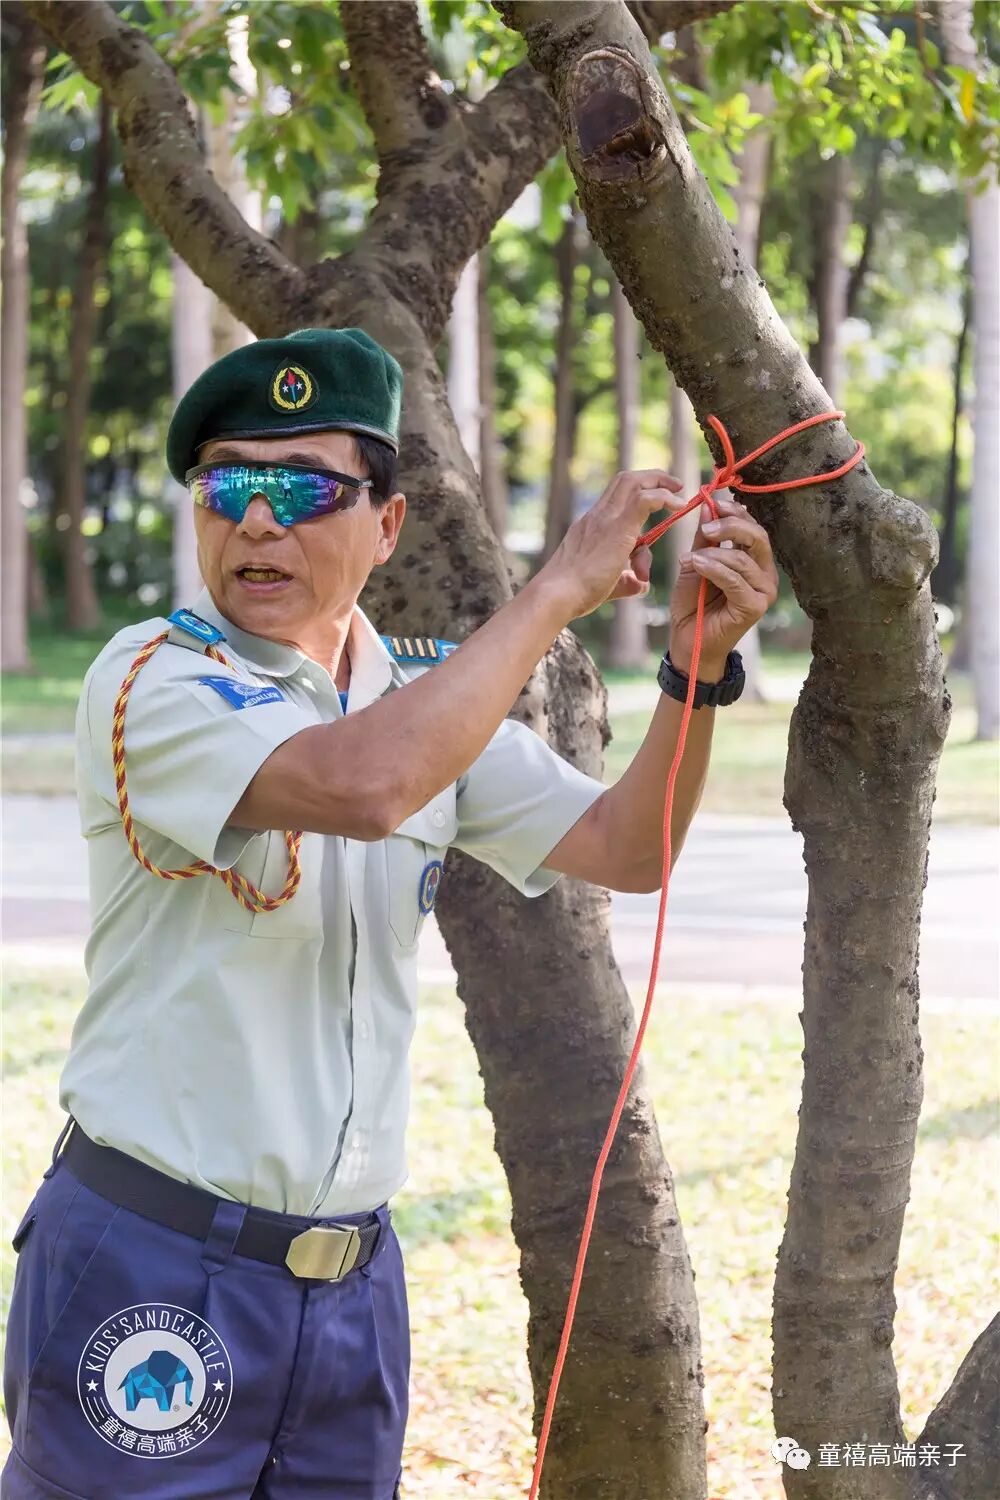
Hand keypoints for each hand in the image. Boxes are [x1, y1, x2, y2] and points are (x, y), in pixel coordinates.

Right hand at [540, 469, 687, 619]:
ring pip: (633, 481)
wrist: (557, 595)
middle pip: (625, 479)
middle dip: (653, 477)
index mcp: (592, 526)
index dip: (640, 494)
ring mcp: (606, 519)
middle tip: (674, 485)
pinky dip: (663, 497)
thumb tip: (641, 585)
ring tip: (680, 492)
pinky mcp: (617, 528)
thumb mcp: (606, 584)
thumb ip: (626, 581)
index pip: (616, 498)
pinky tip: (679, 506)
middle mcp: (598, 516)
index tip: (659, 502)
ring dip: (660, 481)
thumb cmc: (575, 594)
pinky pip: (644, 499)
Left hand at [669, 495, 777, 677]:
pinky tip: (696, 564)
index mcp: (754, 560)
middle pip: (758, 538)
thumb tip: (708, 505)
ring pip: (743, 559)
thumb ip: (704, 538)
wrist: (686, 639)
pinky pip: (735, 580)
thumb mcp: (696, 562)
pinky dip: (714, 569)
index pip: (753, 527)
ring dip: (713, 553)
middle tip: (705, 527)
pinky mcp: (755, 607)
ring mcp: (764, 591)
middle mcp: (765, 573)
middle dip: (731, 526)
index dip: (736, 512)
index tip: (713, 502)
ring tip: (690, 557)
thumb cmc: (691, 603)